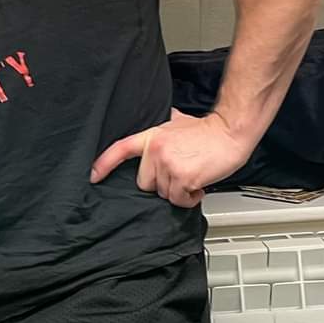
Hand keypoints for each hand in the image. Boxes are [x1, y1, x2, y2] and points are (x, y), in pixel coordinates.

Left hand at [90, 108, 252, 206]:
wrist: (231, 131)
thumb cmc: (208, 130)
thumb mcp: (178, 122)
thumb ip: (165, 128)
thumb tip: (164, 122)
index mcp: (151, 137)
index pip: (120, 150)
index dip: (104, 164)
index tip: (92, 176)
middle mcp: (155, 151)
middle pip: (144, 183)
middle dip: (161, 183)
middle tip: (179, 173)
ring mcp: (168, 165)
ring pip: (163, 193)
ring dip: (179, 191)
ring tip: (192, 175)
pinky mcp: (183, 178)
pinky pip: (179, 200)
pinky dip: (190, 198)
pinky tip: (199, 184)